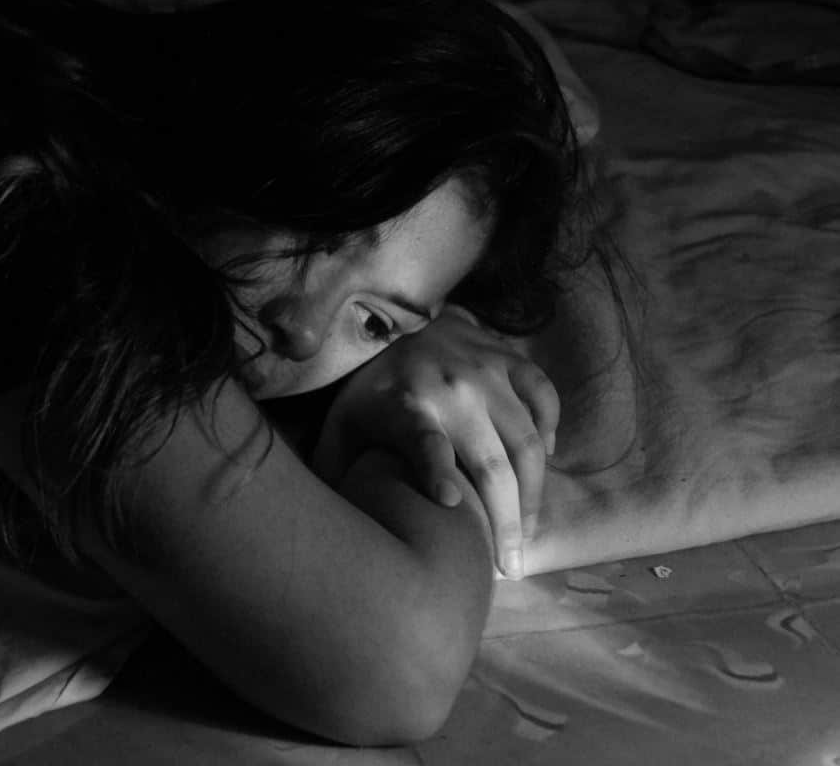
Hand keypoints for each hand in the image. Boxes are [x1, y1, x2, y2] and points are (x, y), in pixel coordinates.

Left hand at [312, 305, 558, 578]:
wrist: (388, 316)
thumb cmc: (364, 390)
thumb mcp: (341, 429)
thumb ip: (339, 473)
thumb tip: (332, 529)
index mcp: (402, 406)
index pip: (422, 440)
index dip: (435, 469)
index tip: (449, 503)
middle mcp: (450, 389)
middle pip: (490, 463)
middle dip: (506, 521)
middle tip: (510, 566)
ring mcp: (485, 372)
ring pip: (526, 442)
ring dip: (533, 495)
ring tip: (529, 534)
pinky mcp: (508, 357)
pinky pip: (544, 397)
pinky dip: (549, 431)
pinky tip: (542, 461)